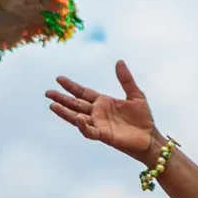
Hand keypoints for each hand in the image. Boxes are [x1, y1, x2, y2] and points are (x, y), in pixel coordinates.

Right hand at [46, 60, 161, 162]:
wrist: (149, 136)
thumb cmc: (142, 117)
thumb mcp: (135, 94)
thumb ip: (126, 79)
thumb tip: (119, 61)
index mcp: (103, 102)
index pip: (83, 93)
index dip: (72, 86)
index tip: (59, 78)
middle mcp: (97, 113)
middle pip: (76, 104)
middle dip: (62, 98)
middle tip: (48, 92)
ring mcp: (99, 124)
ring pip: (77, 118)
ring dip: (65, 113)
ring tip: (53, 105)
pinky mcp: (104, 135)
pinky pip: (90, 131)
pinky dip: (83, 126)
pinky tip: (78, 119)